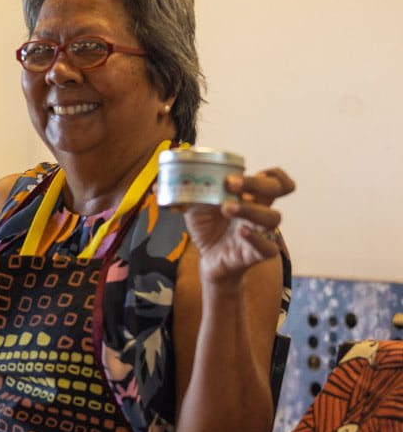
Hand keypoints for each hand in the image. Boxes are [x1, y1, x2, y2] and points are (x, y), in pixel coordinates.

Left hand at [183, 168, 294, 282]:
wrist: (207, 259)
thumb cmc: (208, 229)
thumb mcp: (195, 208)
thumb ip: (182, 194)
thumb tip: (155, 186)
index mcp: (250, 196)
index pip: (276, 180)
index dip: (272, 174)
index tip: (251, 171)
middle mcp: (260, 210)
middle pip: (275, 190)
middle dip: (254, 183)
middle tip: (230, 184)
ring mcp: (262, 231)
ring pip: (272, 217)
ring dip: (250, 209)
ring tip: (226, 208)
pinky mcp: (257, 253)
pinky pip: (267, 246)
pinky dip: (255, 238)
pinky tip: (241, 232)